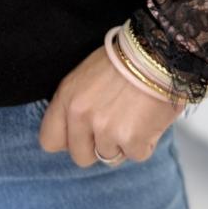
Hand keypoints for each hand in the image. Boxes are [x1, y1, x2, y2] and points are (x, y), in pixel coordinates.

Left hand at [37, 44, 186, 166]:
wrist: (158, 52)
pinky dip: (145, 142)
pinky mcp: (131, 141)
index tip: (82, 134)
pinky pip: (135, 155)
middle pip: (80, 156)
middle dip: (98, 146)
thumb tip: (77, 131)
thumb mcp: (87, 75)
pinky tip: (148, 117)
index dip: (68, 140)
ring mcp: (106, 130)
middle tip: (115, 124)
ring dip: (123, 142)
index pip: (49, 140)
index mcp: (67, 97)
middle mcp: (81, 116)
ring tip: (134, 114)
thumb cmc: (126, 58)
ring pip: (110, 157)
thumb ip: (77, 104)